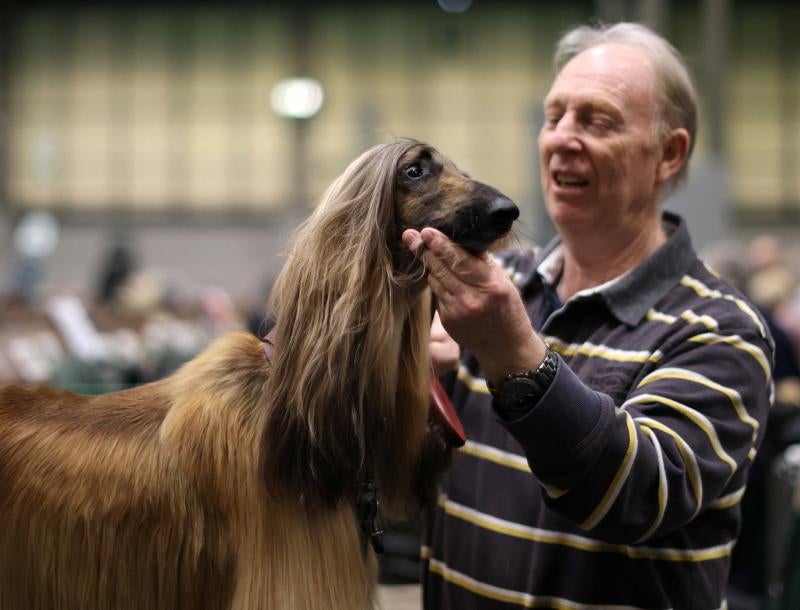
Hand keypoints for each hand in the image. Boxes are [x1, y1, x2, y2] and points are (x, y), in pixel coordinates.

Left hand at [402, 227, 545, 383]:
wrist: (506, 348)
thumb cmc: (508, 311)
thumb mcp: (504, 283)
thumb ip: (482, 263)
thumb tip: (460, 241)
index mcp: (490, 286)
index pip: (460, 260)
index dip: (441, 245)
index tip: (427, 231)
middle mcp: (471, 299)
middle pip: (442, 269)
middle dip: (425, 250)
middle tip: (411, 235)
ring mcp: (457, 312)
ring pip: (435, 281)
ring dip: (428, 265)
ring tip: (420, 248)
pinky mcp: (447, 321)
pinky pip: (437, 295)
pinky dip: (436, 283)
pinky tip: (435, 274)